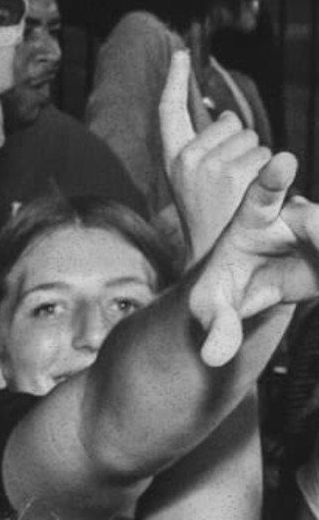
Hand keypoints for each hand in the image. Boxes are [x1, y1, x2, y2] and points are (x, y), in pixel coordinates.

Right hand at [160, 51, 271, 262]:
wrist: (216, 261)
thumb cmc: (215, 218)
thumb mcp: (199, 181)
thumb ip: (209, 146)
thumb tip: (228, 113)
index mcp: (174, 160)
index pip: (169, 112)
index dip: (173, 80)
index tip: (179, 52)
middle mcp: (186, 159)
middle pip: (231, 123)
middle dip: (242, 144)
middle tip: (234, 182)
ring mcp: (207, 166)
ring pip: (254, 139)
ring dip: (259, 162)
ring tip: (245, 192)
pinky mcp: (233, 175)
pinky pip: (268, 155)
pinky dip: (272, 174)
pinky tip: (257, 195)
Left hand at [188, 152, 318, 365]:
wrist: (250, 296)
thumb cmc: (224, 290)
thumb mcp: (211, 307)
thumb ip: (216, 326)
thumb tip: (212, 358)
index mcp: (252, 222)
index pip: (262, 195)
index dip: (272, 179)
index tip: (284, 161)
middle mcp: (290, 223)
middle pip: (313, 218)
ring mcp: (316, 237)